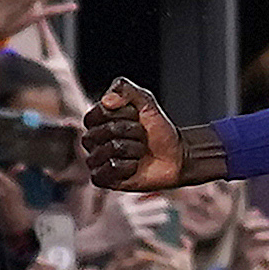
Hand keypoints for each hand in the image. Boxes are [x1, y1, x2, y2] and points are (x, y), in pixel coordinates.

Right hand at [84, 78, 207, 190]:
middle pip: (104, 132)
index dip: (122, 114)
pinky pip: (108, 170)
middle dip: (132, 132)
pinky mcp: (102, 179)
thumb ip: (126, 90)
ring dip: (134, 149)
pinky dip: (128, 167)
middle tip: (143, 136)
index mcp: (97, 120)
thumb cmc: (158, 130)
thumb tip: (107, 100)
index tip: (137, 116)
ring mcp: (96, 160)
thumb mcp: (147, 103)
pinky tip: (135, 166)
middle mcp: (92, 140)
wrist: (176, 156)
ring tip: (141, 151)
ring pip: (109, 151)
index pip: (98, 113)